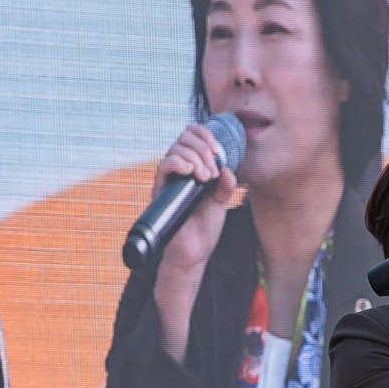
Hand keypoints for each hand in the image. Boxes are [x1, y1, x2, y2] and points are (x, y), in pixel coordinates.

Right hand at [151, 121, 239, 362]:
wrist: (194, 253)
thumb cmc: (205, 228)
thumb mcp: (221, 201)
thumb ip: (226, 184)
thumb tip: (227, 168)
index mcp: (192, 167)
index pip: (192, 136)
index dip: (205, 134)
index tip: (219, 150)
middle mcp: (178, 170)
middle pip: (184, 137)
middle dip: (203, 148)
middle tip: (214, 168)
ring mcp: (168, 179)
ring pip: (175, 149)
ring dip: (196, 157)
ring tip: (207, 176)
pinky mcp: (161, 190)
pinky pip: (165, 165)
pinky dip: (181, 163)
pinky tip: (195, 174)